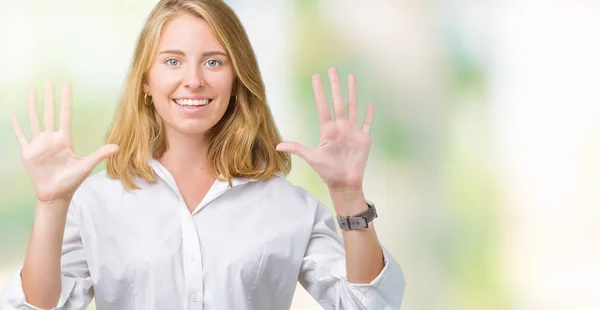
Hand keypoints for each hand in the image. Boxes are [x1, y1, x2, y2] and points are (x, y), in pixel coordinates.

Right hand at [10, 80, 118, 203]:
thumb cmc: (71, 181)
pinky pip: (21, 137)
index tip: (66, 85)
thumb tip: (118, 147)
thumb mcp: (86, 166)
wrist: (56, 194)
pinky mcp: (28, 152)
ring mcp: (39, 144)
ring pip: (34, 120)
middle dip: (49, 97)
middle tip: (48, 80)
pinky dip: (17, 127)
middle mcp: (51, 138)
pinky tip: (13, 116)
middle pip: (49, 112)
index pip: (64, 115)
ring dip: (32, 106)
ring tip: (31, 91)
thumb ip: (99, 154)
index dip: (65, 100)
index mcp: (64, 140)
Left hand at [276, 68, 372, 191]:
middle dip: (335, 86)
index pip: (323, 106)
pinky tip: (369, 103)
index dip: (319, 92)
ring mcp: (352, 131)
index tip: (316, 77)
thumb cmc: (327, 171)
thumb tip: (277, 145)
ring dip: (352, 92)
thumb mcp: (311, 157)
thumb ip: (297, 148)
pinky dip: (368, 114)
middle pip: (338, 101)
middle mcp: (340, 127)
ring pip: (352, 107)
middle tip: (332, 69)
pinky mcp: (364, 138)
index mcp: (328, 129)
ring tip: (351, 77)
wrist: (344, 183)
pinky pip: (366, 123)